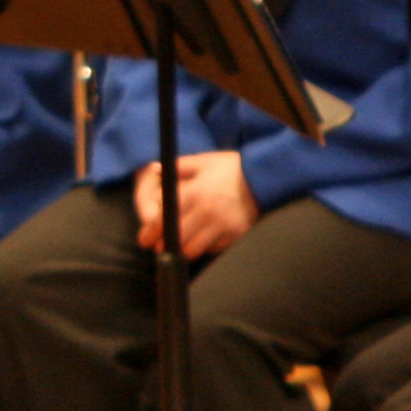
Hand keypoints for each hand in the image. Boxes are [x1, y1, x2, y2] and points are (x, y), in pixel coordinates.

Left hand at [131, 149, 255, 257]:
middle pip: (176, 239)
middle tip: (158, 246)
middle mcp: (207, 211)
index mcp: (194, 193)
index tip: (144, 239)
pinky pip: (214, 249)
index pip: (165, 219)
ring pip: (193, 249)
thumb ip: (177, 167)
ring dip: (182, 249)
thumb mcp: (203, 161)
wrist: (266, 176)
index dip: (151, 232)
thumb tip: (154, 169)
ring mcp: (223, 225)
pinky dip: (204, 248)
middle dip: (163, 245)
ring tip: (177, 247)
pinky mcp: (236, 234)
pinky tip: (200, 241)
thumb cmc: (231, 167)